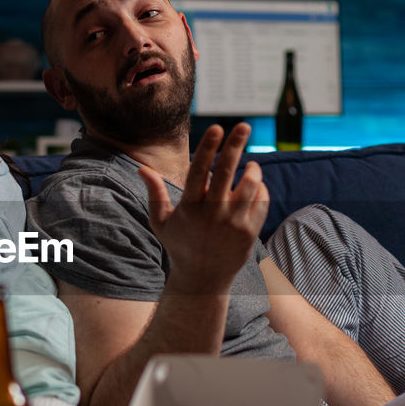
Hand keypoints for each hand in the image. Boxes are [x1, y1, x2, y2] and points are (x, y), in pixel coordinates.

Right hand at [138, 123, 269, 291]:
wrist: (203, 280)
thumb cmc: (180, 246)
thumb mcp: (161, 222)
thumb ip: (155, 194)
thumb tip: (142, 168)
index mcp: (190, 207)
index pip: (200, 171)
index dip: (209, 147)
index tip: (217, 128)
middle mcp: (213, 214)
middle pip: (227, 172)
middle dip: (236, 145)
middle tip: (244, 126)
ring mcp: (234, 223)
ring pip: (250, 185)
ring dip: (252, 169)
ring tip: (250, 165)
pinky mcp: (250, 232)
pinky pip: (262, 201)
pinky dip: (261, 189)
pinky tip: (255, 186)